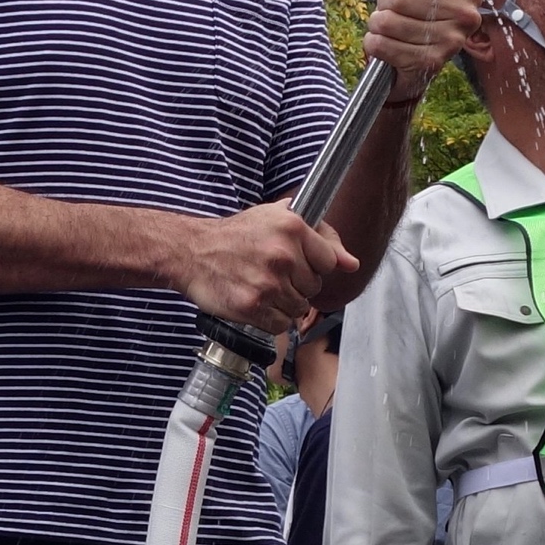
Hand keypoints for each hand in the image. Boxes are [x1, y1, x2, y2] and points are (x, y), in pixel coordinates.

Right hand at [173, 202, 355, 332]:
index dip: (312, 265)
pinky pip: (281, 325)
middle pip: (314, 288)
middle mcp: (282, 254)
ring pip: (299, 309)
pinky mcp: (252, 306)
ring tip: (262, 287)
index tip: (294, 262)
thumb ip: (322, 238)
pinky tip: (255, 301)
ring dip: (283, 304)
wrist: (192, 252)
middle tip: (271, 273)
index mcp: (293, 227)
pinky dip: (271, 319)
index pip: (328, 262)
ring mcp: (268, 283)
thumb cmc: (238, 235)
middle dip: (297, 285)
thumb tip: (352, 264)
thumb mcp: (279, 219)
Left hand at [364, 0, 484, 103]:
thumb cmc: (417, 7)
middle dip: (386, 2)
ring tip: (391, 26)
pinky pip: (381, 44)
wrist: (417, 54)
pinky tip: (388, 43)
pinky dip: (375, 42)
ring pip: (387, 22)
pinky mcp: (428, 64)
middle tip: (395, 9)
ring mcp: (449, 43)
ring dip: (379, 23)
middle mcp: (465, 17)